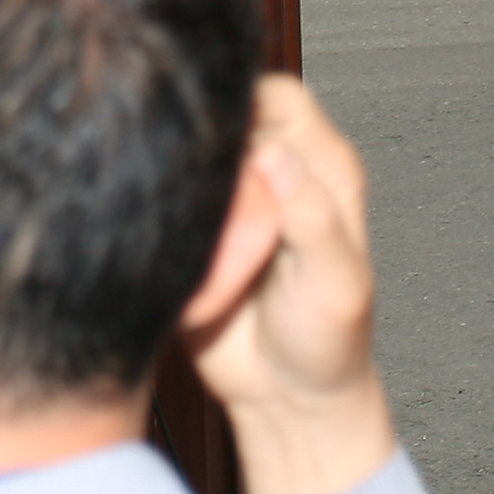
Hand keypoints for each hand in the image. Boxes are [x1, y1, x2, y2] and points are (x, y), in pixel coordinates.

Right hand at [186, 74, 396, 493]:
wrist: (284, 399)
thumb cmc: (328, 343)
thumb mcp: (337, 286)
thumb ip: (314, 222)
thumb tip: (277, 159)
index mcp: (320, 166)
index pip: (275, 93)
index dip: (246, 105)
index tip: (226, 145)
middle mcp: (272, 169)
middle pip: (221, 113)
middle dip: (202, 144)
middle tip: (205, 197)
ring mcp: (228, 197)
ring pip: (183, 150)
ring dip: (175, 179)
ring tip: (194, 230)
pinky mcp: (191, 225)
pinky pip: (161, 197)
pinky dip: (156, 212)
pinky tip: (168, 240)